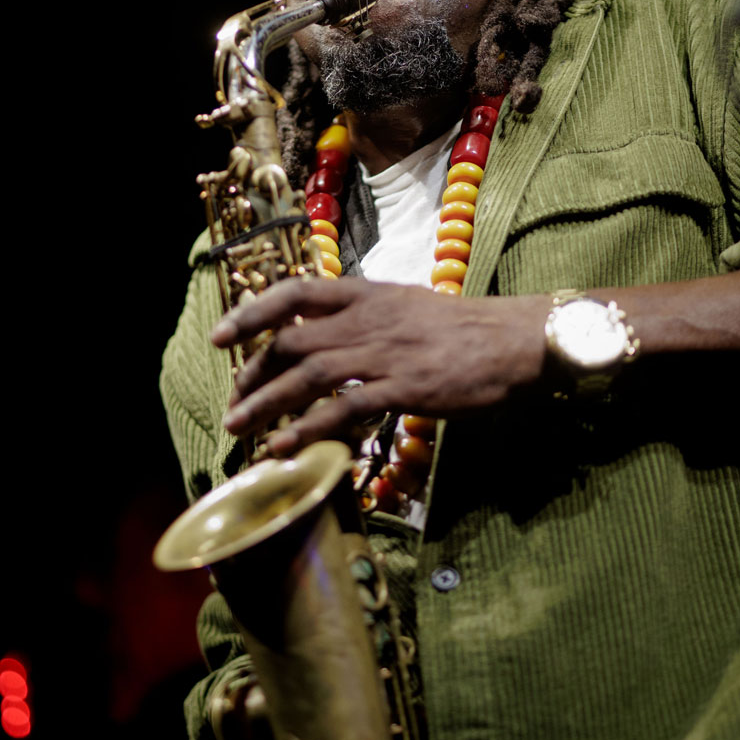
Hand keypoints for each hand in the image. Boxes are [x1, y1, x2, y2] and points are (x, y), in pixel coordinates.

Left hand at [211, 276, 550, 454]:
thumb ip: (368, 319)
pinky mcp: (405, 388)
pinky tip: (284, 447)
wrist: (518, 340)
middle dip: (252, 372)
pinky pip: (344, 408)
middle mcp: (369, 320)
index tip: (221, 336)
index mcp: (368, 295)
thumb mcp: (409, 308)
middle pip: (291, 340)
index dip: (252, 313)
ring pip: (308, 375)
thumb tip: (331, 337)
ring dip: (266, 403)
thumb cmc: (468, 329)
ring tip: (239, 428)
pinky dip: (308, 428)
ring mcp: (385, 354)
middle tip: (233, 402)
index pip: (295, 292)